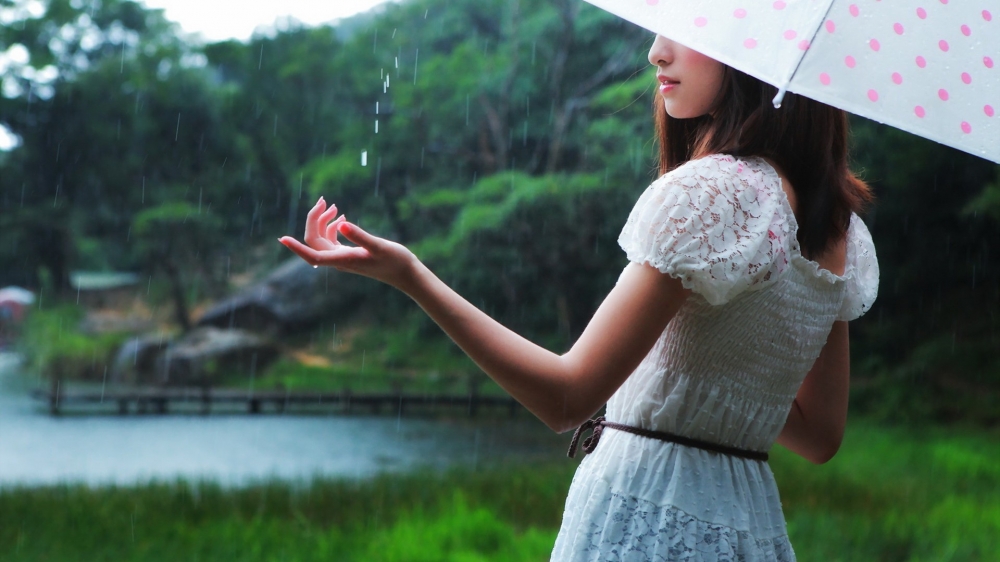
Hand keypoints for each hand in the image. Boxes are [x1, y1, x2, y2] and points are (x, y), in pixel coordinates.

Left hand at [278, 197, 417, 287]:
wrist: (405, 273)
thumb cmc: (395, 260)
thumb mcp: (379, 246)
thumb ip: (360, 236)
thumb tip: (342, 225)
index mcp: (343, 259)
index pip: (312, 255)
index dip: (296, 247)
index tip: (282, 238)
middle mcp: (339, 260)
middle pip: (314, 240)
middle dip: (313, 219)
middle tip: (324, 200)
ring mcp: (342, 258)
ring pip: (321, 239)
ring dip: (322, 221)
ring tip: (333, 205)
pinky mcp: (349, 254)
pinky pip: (331, 240)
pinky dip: (332, 227)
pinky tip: (341, 218)